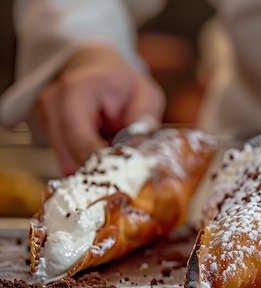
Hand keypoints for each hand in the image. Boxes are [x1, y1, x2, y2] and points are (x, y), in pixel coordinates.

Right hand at [36, 45, 164, 174]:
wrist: (96, 70)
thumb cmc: (123, 84)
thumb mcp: (145, 94)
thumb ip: (143, 120)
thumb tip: (139, 151)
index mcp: (77, 88)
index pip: (78, 135)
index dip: (99, 160)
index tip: (122, 172)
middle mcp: (52, 103)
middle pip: (68, 154)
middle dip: (99, 168)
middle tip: (125, 166)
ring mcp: (44, 117)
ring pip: (66, 161)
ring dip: (93, 164)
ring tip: (112, 147)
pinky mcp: (45, 131)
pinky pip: (66, 158)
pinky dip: (85, 160)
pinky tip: (100, 147)